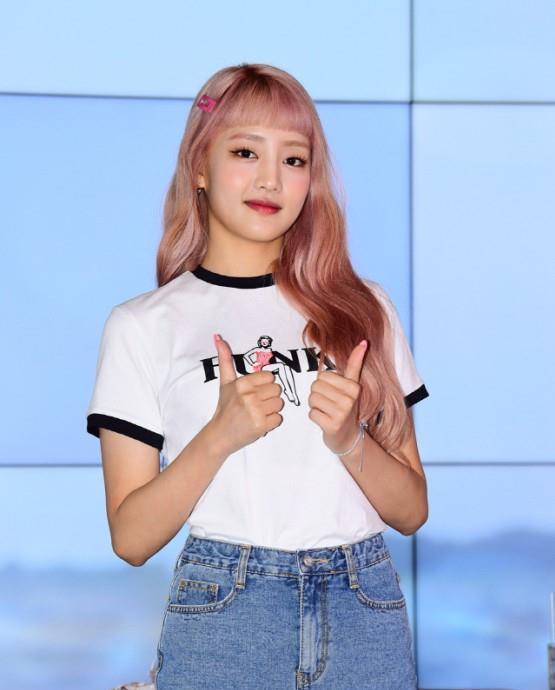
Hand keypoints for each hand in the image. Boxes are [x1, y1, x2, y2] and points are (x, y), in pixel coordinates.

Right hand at [209, 334, 283, 455]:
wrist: (219, 435)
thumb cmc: (225, 408)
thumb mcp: (225, 382)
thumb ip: (225, 359)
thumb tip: (218, 337)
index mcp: (242, 383)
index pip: (270, 377)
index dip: (264, 386)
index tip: (254, 393)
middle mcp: (248, 396)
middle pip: (277, 390)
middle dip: (269, 398)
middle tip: (256, 405)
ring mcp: (255, 411)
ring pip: (280, 404)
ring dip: (272, 410)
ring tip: (258, 413)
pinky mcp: (261, 426)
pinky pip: (279, 419)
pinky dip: (272, 423)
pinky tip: (260, 423)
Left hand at [308, 339, 367, 453]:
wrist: (349, 437)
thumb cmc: (347, 406)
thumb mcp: (353, 385)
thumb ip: (355, 364)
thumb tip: (363, 341)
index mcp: (354, 386)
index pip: (323, 375)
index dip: (324, 383)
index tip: (336, 392)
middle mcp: (349, 399)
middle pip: (315, 386)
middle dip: (318, 394)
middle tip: (330, 403)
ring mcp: (341, 413)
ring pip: (312, 399)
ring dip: (315, 406)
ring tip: (327, 411)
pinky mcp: (332, 425)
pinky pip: (311, 413)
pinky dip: (315, 417)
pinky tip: (325, 420)